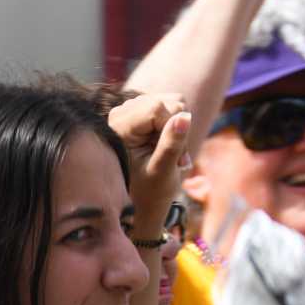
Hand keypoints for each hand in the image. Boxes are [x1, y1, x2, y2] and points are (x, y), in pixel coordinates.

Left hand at [107, 91, 192, 228]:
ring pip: (173, 102)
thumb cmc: (148, 192)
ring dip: (177, 127)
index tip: (174, 153)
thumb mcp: (162, 171)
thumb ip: (172, 143)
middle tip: (174, 157)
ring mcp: (132, 110)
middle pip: (168, 102)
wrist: (138, 202)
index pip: (158, 107)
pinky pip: (171, 105)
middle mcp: (122, 112)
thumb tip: (184, 116)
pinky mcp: (142, 111)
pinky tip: (165, 144)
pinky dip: (175, 124)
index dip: (173, 126)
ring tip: (169, 153)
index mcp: (119, 126)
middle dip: (177, 128)